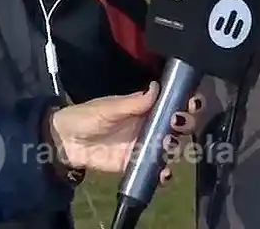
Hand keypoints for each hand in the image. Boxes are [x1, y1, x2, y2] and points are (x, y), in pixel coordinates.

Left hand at [45, 82, 203, 183]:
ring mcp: (144, 146)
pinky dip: (163, 172)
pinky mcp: (136, 164)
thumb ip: (133, 102)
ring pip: (170, 147)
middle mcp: (149, 126)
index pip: (171, 103)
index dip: (186, 102)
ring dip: (175, 147)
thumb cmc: (87, 116)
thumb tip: (157, 87)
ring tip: (167, 145)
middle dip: (185, 124)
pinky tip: (163, 172)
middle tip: (178, 124)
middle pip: (177, 125)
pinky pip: (155, 169)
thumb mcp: (109, 108)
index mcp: (144, 107)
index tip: (193, 102)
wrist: (66, 142)